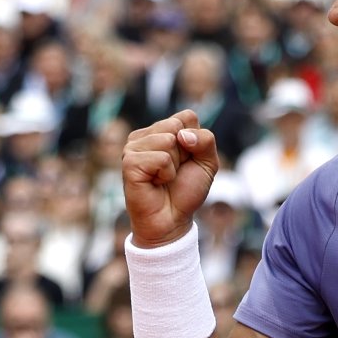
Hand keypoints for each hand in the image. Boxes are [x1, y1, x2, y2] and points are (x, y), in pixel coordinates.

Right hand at [122, 110, 218, 248]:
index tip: (187, 160)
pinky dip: (166, 174)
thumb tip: (181, 135)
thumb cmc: (186, 190)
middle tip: (174, 171)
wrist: (171, 220)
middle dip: (185, 152)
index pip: (187, 116)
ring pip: (168, 140)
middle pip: (177, 126)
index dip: (196, 141)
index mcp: (162, 130)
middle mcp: (145, 135)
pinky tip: (155, 183)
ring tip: (163, 178)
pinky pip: (161, 158)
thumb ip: (206, 140)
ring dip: (175, 165)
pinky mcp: (129, 162)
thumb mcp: (208, 163)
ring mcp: (134, 147)